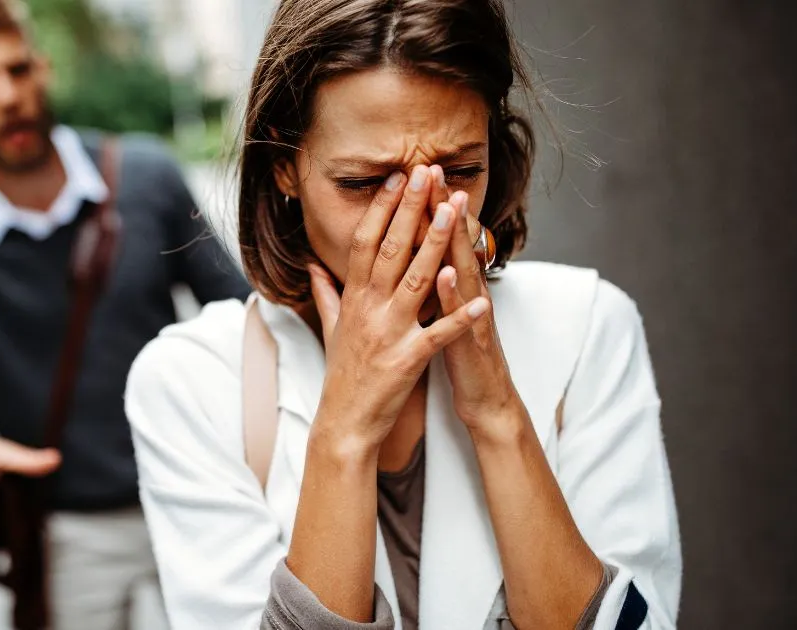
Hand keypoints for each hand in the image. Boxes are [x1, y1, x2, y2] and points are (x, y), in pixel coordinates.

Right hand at [309, 165, 490, 453]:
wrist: (344, 422)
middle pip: (390, 249)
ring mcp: (388, 333)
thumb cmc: (342, 375)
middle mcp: (369, 309)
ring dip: (436, 243)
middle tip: (425, 173)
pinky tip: (484, 299)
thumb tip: (312, 265)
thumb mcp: (331, 328)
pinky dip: (461, 317)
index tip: (397, 179)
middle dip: (410, 210)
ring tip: (454, 211)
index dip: (382, 209)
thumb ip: (326, 293)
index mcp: (354, 299)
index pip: (366, 242)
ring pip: (415, 279)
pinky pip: (438, 334)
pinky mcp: (408, 359)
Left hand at [433, 187, 528, 442]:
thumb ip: (428, 285)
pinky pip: (462, 316)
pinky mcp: (473, 341)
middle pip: (454, 244)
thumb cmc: (458, 355)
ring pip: (466, 270)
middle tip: (432, 169)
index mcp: (451, 287)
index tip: (409, 175)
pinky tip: (445, 274)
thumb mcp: (440, 315)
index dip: (424, 208)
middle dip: (443, 208)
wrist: (487, 400)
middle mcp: (466, 294)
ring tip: (448, 207)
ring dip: (458, 240)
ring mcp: (473, 315)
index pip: (436, 240)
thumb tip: (414, 260)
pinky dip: (454, 295)